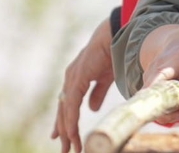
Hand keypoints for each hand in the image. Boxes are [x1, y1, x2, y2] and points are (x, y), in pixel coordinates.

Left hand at [51, 17, 115, 152]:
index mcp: (76, 78)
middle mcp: (70, 79)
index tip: (63, 136)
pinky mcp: (77, 78)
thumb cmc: (111, 54)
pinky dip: (71, 119)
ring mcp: (72, 78)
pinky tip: (71, 131)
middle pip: (64, 110)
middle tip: (65, 148)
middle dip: (64, 130)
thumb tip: (92, 108)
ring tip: (70, 145)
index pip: (67, 104)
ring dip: (67, 129)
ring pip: (66, 110)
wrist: (115, 36)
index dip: (65, 121)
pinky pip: (71, 104)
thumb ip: (97, 93)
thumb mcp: (104, 79)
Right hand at [138, 24, 178, 125]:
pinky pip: (153, 99)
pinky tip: (177, 98)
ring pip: (152, 103)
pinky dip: (165, 104)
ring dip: (168, 109)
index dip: (161, 106)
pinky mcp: (147, 81)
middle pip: (153, 102)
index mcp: (170, 65)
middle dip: (170, 113)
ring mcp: (148, 75)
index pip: (155, 88)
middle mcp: (154, 69)